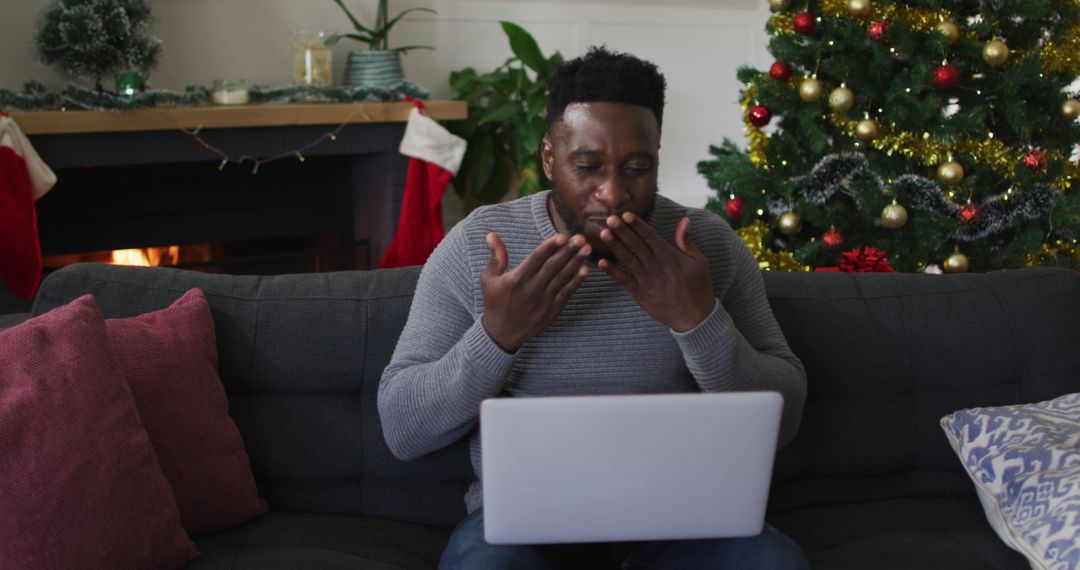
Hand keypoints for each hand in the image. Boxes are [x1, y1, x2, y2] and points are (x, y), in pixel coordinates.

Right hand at [481, 232, 591, 351]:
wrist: (501, 333)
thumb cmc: (495, 302)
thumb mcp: (489, 279)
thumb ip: (495, 256)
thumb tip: (491, 234)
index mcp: (516, 280)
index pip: (536, 259)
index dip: (550, 246)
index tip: (562, 235)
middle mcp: (531, 290)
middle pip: (552, 266)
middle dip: (568, 251)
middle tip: (581, 238)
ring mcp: (543, 301)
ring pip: (562, 278)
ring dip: (576, 262)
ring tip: (587, 249)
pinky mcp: (552, 310)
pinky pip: (567, 293)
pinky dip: (577, 281)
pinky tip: (585, 269)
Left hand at [598, 213, 713, 331]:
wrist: (694, 317)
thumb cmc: (698, 286)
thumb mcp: (698, 261)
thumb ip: (686, 241)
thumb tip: (684, 220)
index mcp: (670, 256)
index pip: (650, 236)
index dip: (637, 224)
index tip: (625, 214)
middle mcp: (656, 266)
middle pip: (636, 245)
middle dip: (622, 231)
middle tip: (609, 219)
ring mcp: (647, 280)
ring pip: (628, 259)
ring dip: (615, 246)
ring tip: (603, 234)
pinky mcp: (640, 294)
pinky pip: (624, 281)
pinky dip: (612, 271)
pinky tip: (601, 262)